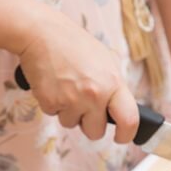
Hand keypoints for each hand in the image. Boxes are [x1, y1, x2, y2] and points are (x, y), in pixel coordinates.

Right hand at [16, 11, 138, 143]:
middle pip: (96, 131)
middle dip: (90, 124)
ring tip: (66, 87)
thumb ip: (114, 85)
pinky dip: (53, 104)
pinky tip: (54, 85)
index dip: (127, 134)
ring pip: (72, 124)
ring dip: (69, 112)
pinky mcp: (50, 102)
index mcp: (113, 82)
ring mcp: (71, 100)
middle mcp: (94, 94)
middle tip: (84, 106)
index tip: (122, 137)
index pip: (129, 119)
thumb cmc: (74, 45)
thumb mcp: (106, 59)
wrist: (42, 34)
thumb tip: (120, 109)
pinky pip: (55, 115)